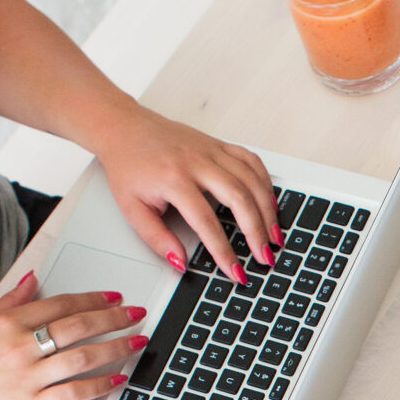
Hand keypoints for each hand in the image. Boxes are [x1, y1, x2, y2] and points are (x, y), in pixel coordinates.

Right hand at [0, 273, 143, 399]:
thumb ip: (10, 302)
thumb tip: (34, 278)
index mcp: (7, 324)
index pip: (61, 305)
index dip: (93, 299)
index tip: (114, 298)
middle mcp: (20, 347)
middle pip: (78, 326)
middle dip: (114, 318)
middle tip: (137, 314)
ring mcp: (27, 377)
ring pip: (83, 357)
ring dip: (116, 347)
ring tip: (137, 341)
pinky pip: (74, 392)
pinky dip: (101, 384)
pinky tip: (119, 379)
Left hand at [89, 103, 279, 283]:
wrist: (124, 128)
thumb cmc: (128, 166)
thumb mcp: (132, 208)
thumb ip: (157, 238)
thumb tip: (181, 261)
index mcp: (174, 179)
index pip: (206, 223)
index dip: (224, 251)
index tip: (235, 271)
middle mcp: (197, 162)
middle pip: (239, 199)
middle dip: (257, 232)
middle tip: (265, 257)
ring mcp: (211, 150)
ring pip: (252, 180)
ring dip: (268, 210)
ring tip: (274, 236)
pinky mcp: (219, 144)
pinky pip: (252, 161)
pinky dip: (265, 183)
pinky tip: (270, 202)